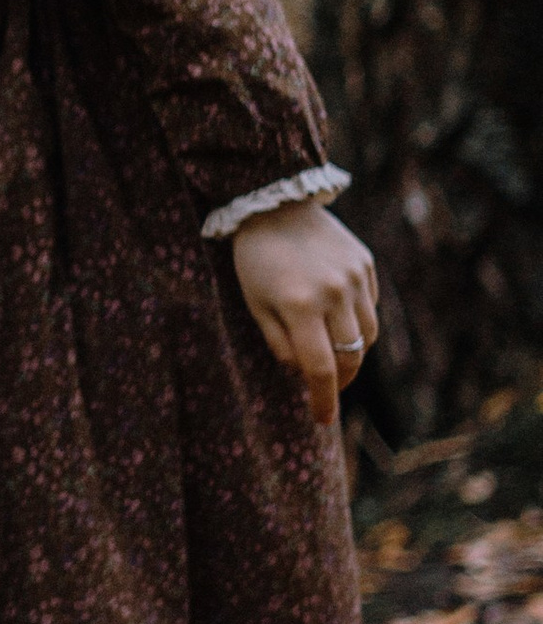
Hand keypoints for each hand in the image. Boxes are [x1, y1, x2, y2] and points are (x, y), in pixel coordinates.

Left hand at [233, 199, 377, 424]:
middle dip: (340, 382)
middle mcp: (333, 293)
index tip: (322, 420)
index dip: (324, 400)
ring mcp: (354, 277)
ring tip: (332, 356)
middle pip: (350, 357)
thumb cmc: (256, 259)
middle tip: (326, 391)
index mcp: (299, 306)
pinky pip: (370, 308)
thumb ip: (280, 344)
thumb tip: (304, 375)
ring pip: (367, 336)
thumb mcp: (254, 304)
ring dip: (353, 354)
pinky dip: (357, 323)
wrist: (276, 203)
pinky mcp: (366, 264)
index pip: (321, 369)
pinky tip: (338, 320)